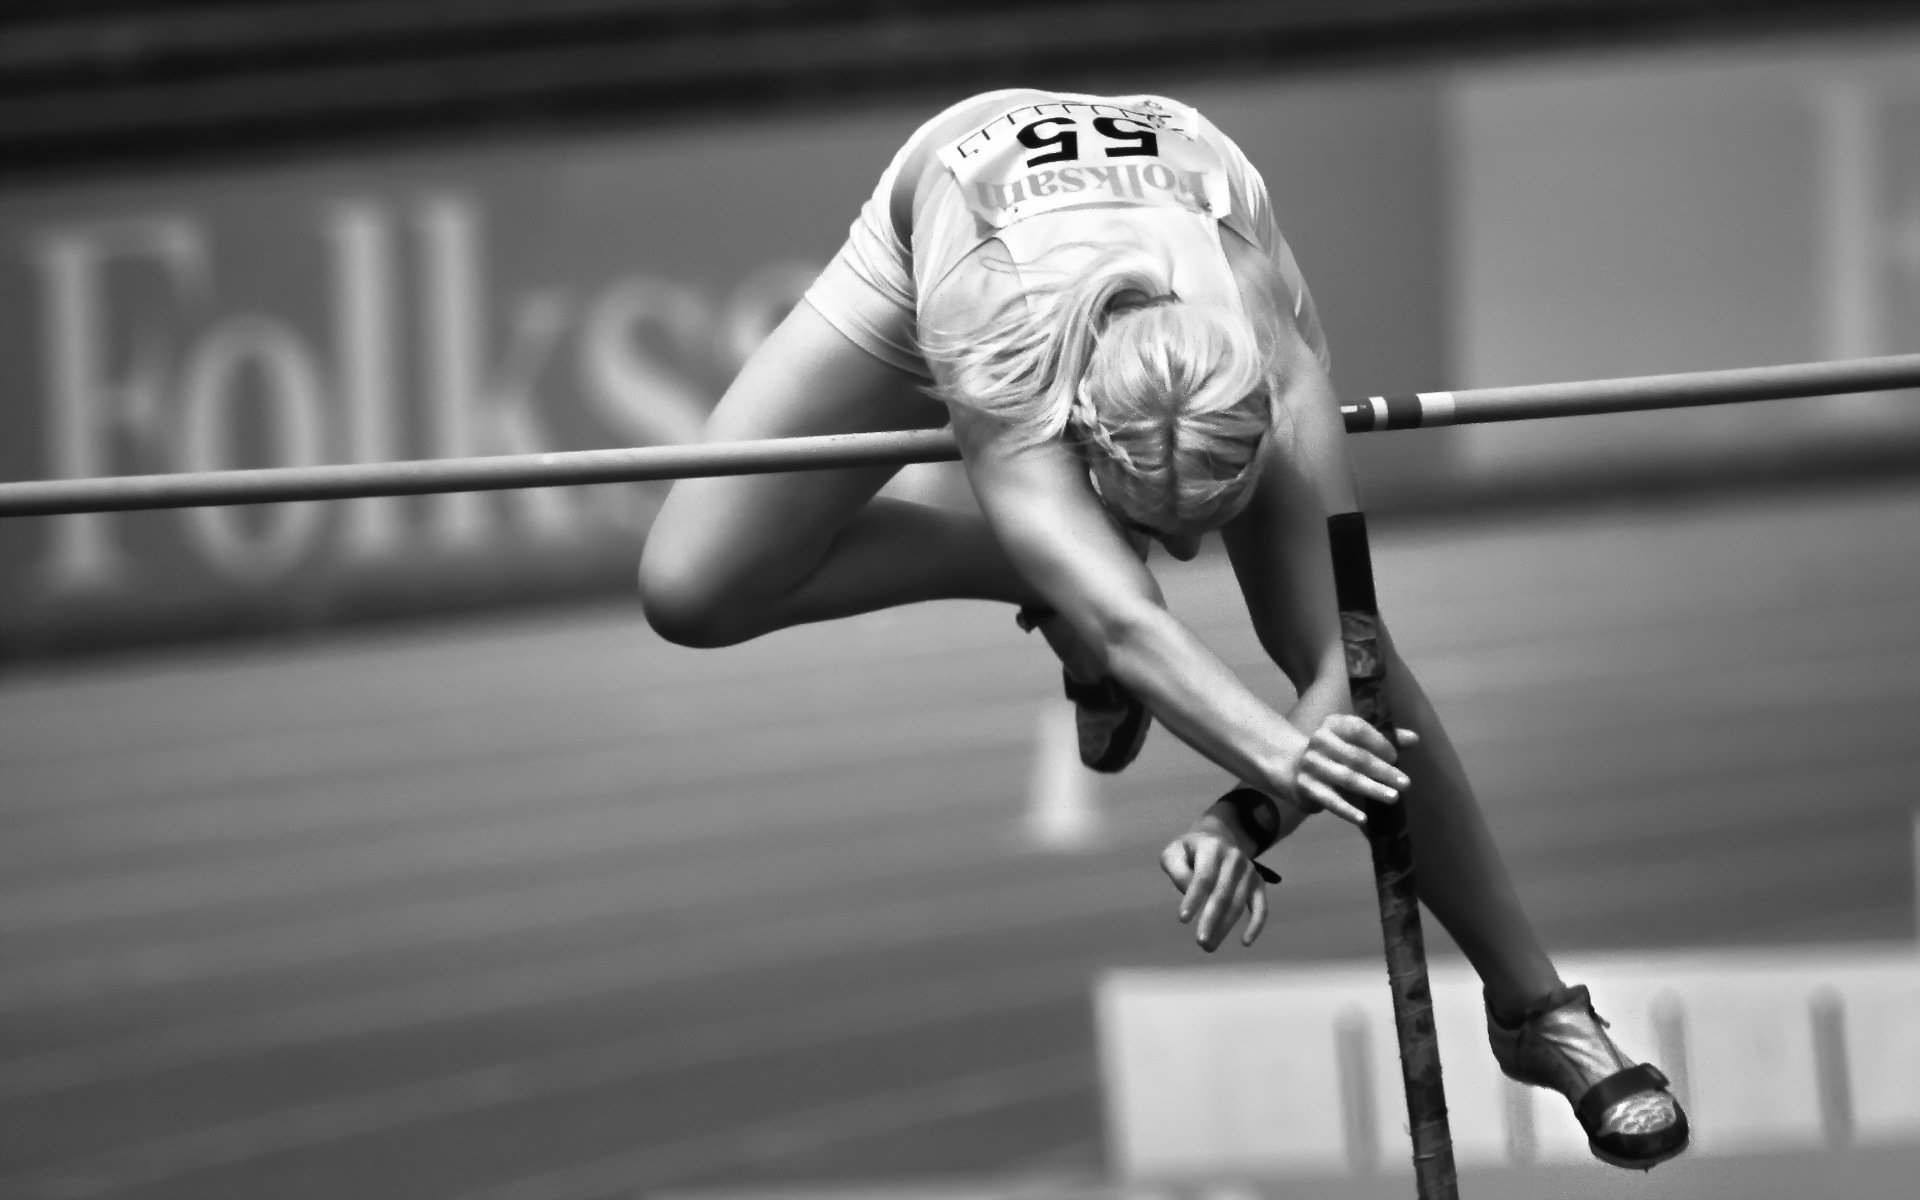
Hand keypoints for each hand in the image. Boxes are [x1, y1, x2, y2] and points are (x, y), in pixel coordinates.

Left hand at [1158, 811, 1270, 951]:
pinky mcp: (1258, 884)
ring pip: (1238, 904)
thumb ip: (1177, 870)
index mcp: (1213, 848)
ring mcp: (1249, 871)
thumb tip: (1189, 892)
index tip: (1182, 919)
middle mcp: (1235, 858)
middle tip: (1200, 942)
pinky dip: (1256, 925)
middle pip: (1223, 894)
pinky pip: (1261, 907)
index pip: (1203, 877)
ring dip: (1225, 928)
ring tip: (1208, 947)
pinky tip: (1245, 942)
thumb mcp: (1174, 852)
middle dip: (1211, 920)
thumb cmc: (1190, 851)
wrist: (1218, 838)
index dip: (1193, 899)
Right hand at [1296, 713, 1419, 826]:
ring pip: (1346, 778)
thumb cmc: (1336, 753)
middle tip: (1405, 783)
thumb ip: (1385, 739)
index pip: (1357, 729)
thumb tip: (1414, 739)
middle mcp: (1319, 741)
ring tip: (1393, 798)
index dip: (1378, 742)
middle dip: (1382, 771)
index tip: (1396, 757)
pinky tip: (1364, 819)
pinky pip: (1330, 800)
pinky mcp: (1306, 786)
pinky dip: (1347, 810)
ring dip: (1371, 789)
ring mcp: (1311, 764)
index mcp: (1333, 724)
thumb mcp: (1356, 741)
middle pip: (1356, 756)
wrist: (1294, 769)